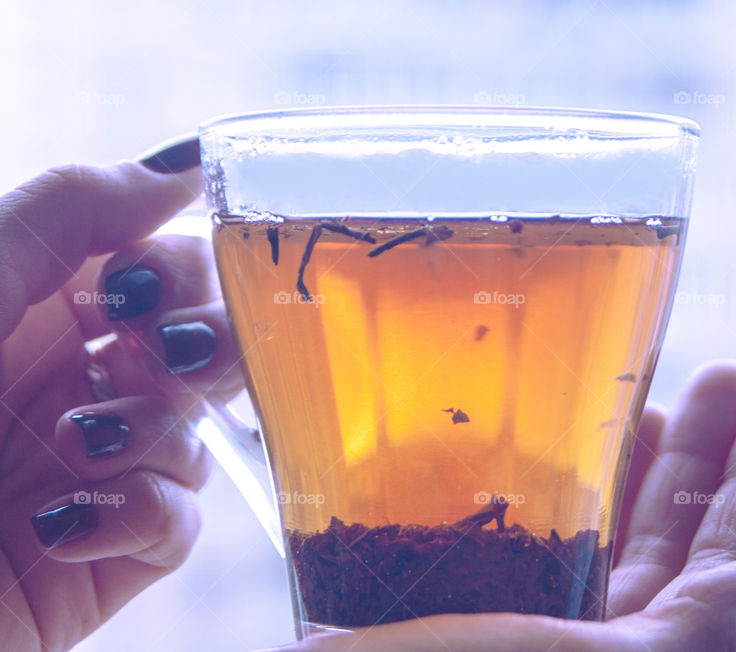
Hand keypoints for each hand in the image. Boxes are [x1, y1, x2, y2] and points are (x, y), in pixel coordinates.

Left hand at [0, 145, 242, 651]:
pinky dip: (142, 516)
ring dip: (151, 433)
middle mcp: (77, 382)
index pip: (166, 269)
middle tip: (157, 357)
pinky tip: (65, 524)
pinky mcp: (109, 550)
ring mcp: (99, 468)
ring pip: (200, 431)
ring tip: (75, 447)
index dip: (179, 271)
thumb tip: (185, 164)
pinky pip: (181, 520)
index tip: (134, 292)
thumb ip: (72, 209)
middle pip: (206, 345)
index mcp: (41, 309)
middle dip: (202, 346)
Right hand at [271, 361, 735, 650]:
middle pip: (681, 532)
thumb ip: (705, 635)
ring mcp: (541, 620)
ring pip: (613, 525)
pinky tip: (567, 436)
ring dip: (642, 455)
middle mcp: (602, 645)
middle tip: (731, 372)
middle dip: (710, 449)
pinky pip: (539, 527)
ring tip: (661, 387)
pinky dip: (562, 477)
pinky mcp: (472, 594)